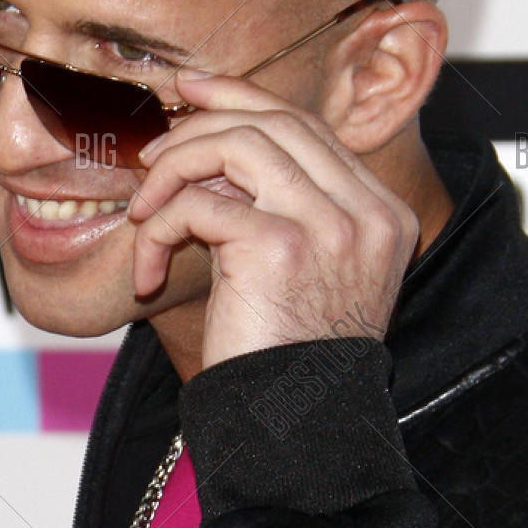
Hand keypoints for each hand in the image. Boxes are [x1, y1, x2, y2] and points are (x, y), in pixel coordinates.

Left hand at [127, 70, 419, 371]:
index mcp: (382, 216)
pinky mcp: (280, 245)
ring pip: (238, 143)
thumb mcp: (304, 277)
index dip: (246, 100)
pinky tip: (148, 273)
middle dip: (202, 122)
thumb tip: (215, 148)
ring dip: (174, 168)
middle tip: (151, 149)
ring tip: (145, 210)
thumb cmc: (285, 364)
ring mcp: (330, 225)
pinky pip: (198, 204)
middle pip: (277, 122)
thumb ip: (286, 212)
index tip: (194, 94)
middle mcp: (367, 212)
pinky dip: (158, 230)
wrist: (294, 433)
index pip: (311, 128)